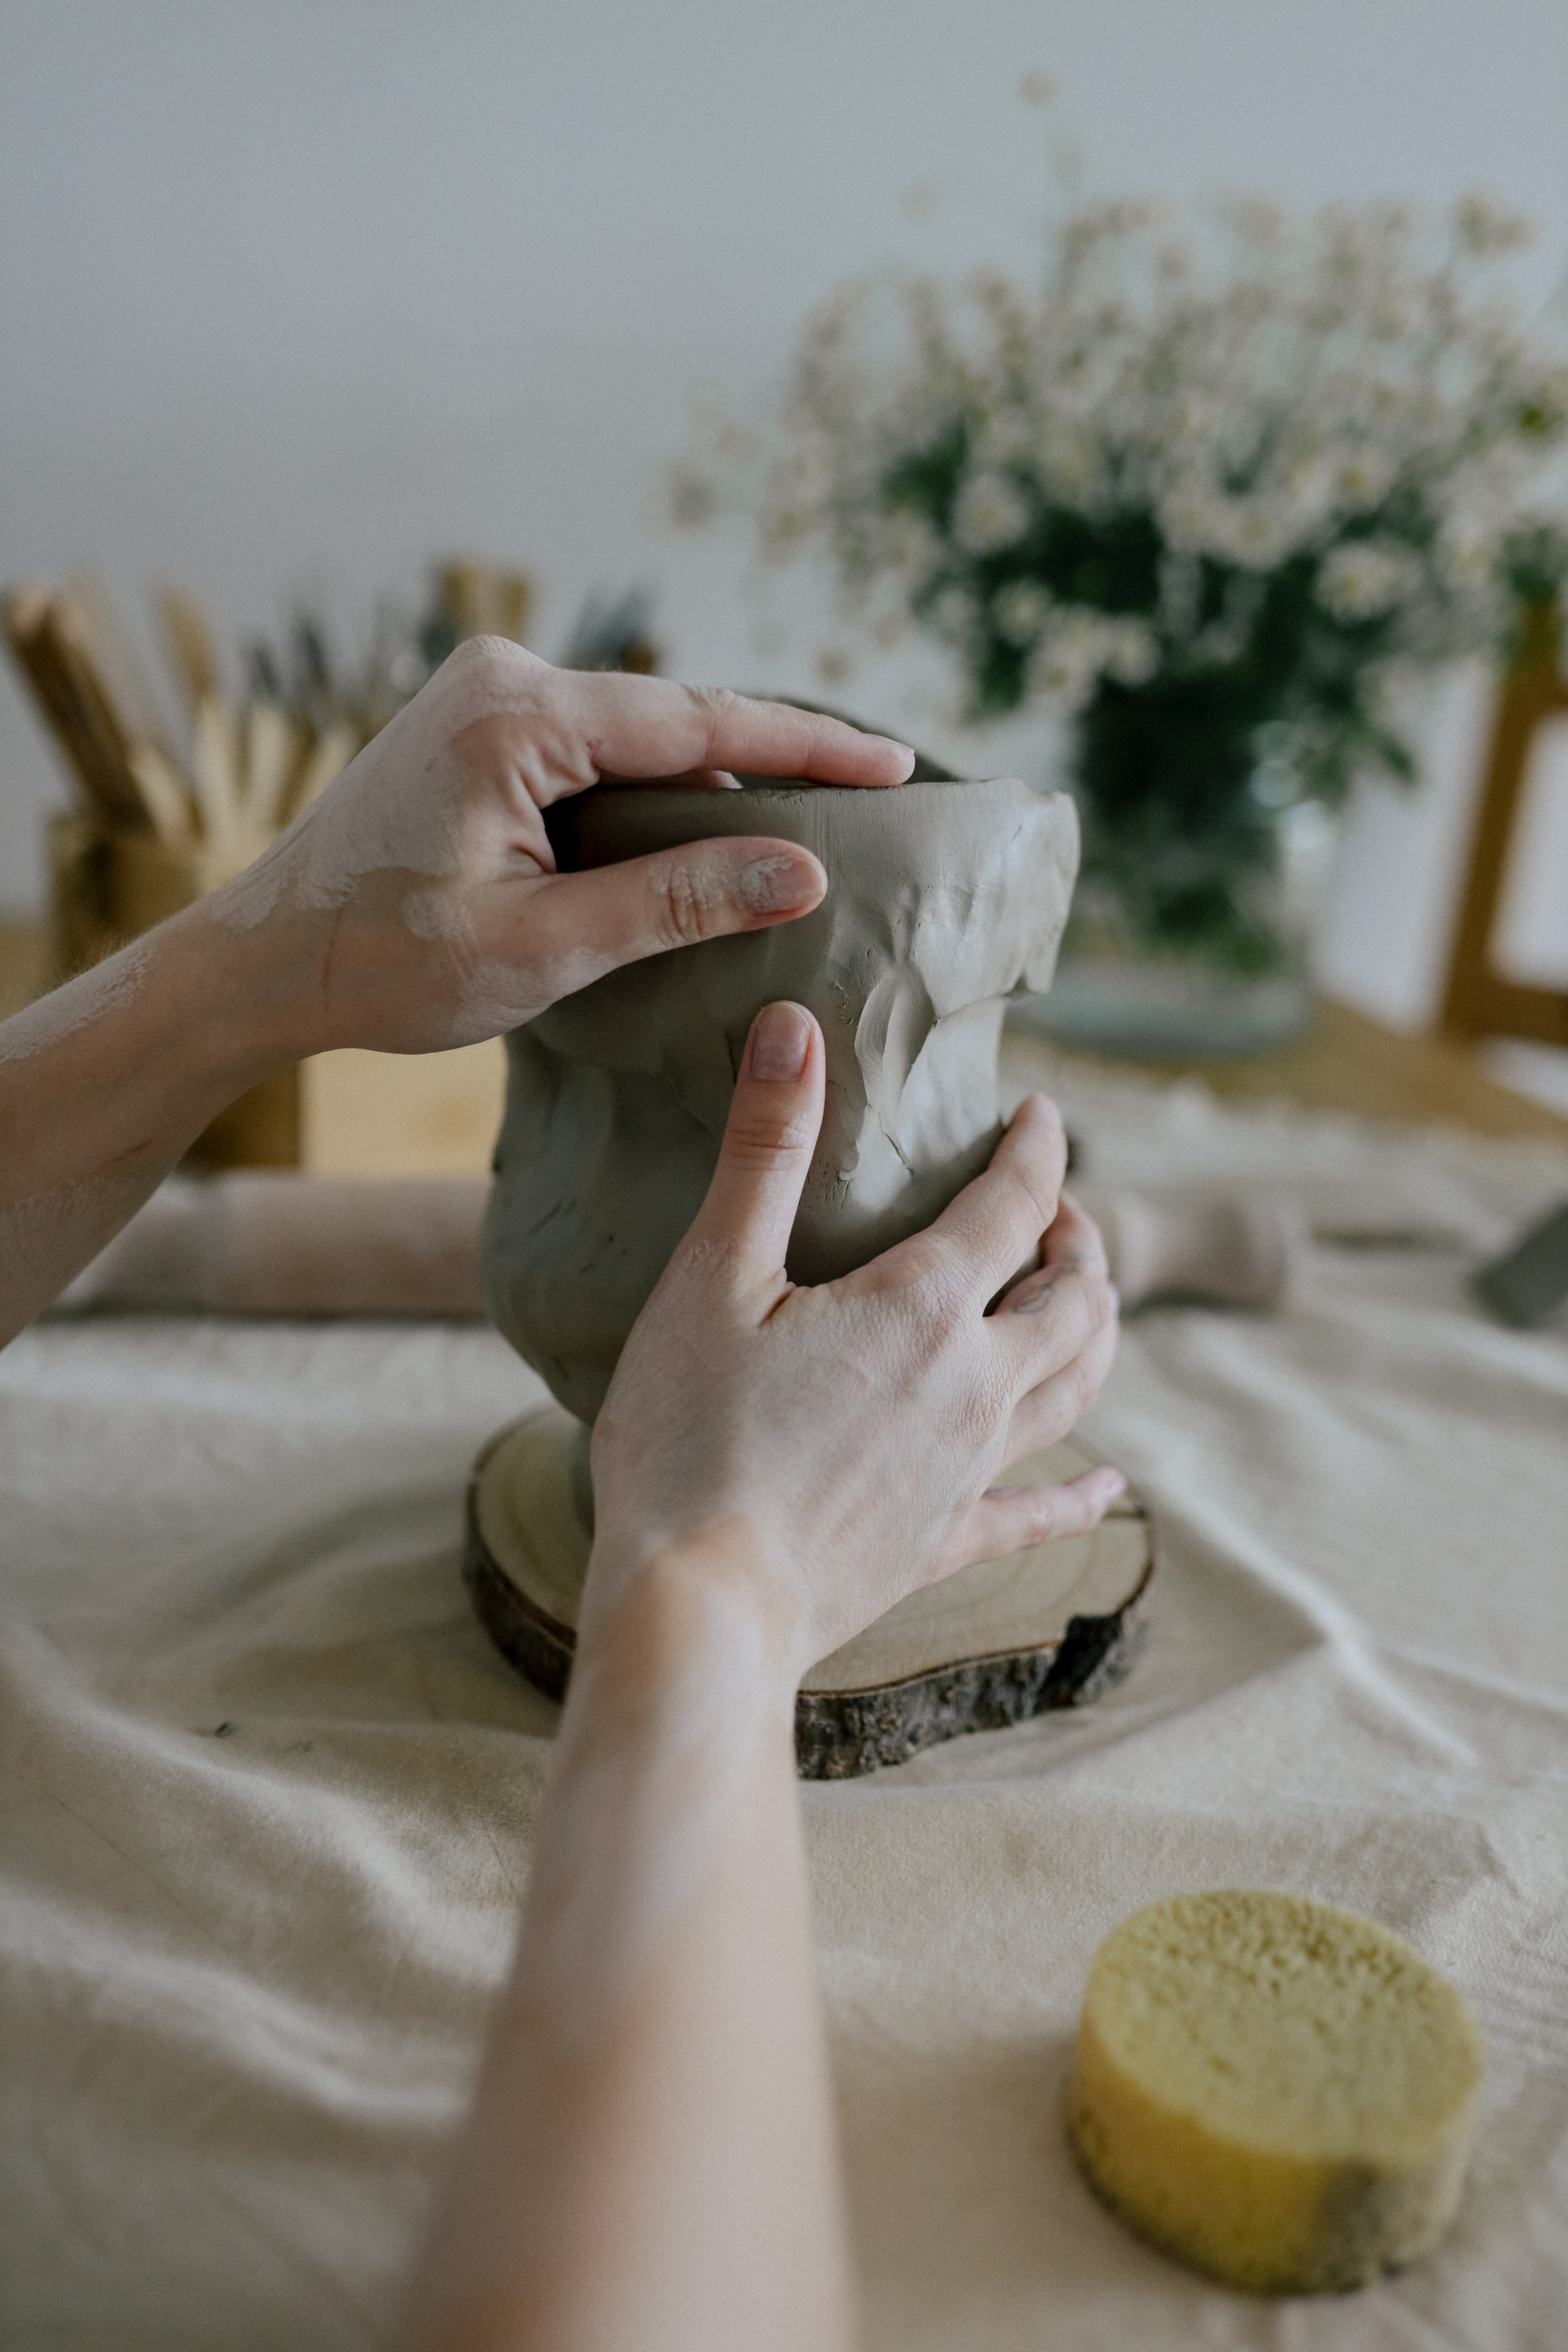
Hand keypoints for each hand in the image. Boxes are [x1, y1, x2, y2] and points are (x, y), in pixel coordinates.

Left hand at [202, 638, 912, 1056]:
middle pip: (679, 718)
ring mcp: (486, 695)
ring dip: (714, 782)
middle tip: (875, 797)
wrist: (262, 964)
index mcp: (517, 717)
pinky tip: (706, 839)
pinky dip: (656, 791)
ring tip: (809, 828)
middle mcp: (504, 677)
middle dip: (776, 760)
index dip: (809, 749)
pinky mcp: (478, 726)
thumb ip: (678, 902)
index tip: (898, 766)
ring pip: (641, 734)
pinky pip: (597, 748)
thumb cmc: (383, 964)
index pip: (702, 724)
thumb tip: (805, 872)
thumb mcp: (545, 946)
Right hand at [587, 1000, 1121, 1673]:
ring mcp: (969, 1471)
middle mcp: (974, 1386)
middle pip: (1072, 1299)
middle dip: (1078, 1241)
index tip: (1038, 1112)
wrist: (700, 1608)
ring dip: (1093, 1332)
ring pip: (1075, 1387)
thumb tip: (793, 1025)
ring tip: (1085, 1300)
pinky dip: (1083, 1493)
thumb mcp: (711, 1276)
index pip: (1014, 1205)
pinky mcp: (944, 1545)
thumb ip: (763, 1151)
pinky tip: (1111, 1487)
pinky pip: (1037, 1514)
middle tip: (1057, 1211)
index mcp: (923, 1309)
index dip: (1036, 1149)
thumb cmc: (689, 1439)